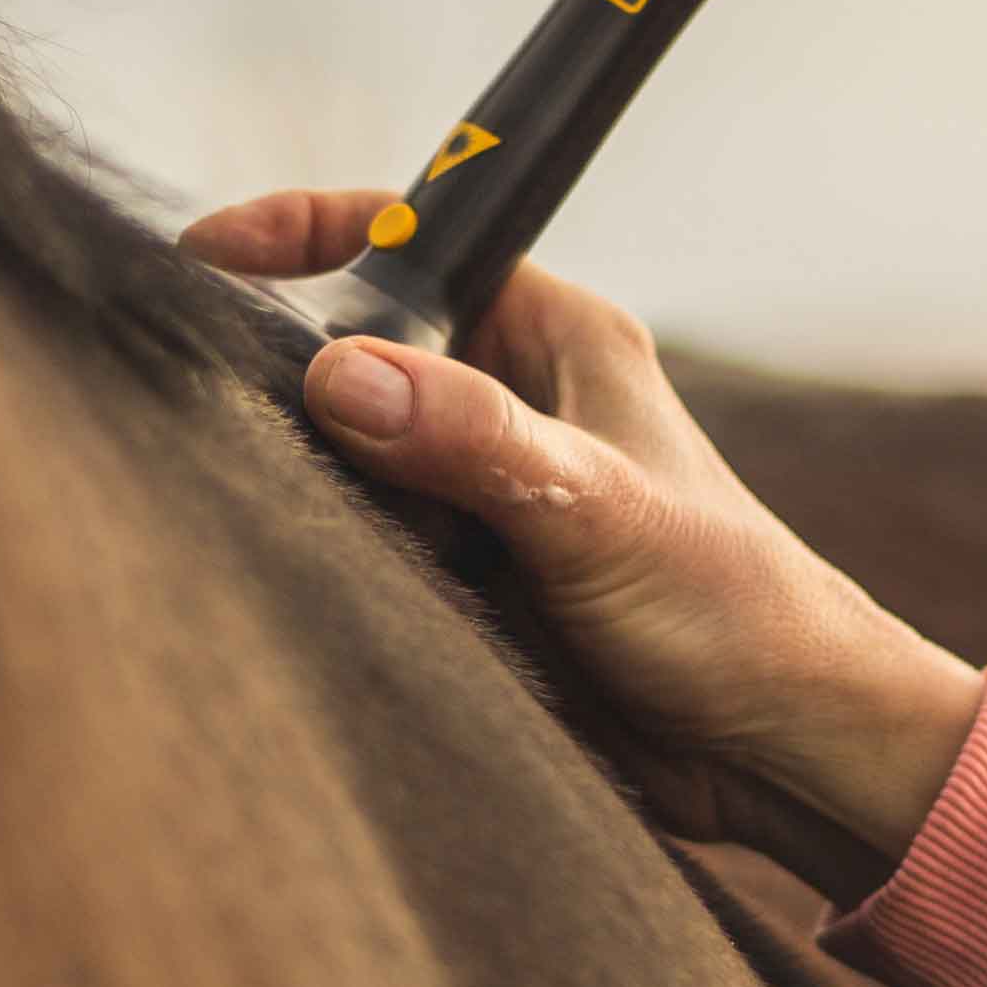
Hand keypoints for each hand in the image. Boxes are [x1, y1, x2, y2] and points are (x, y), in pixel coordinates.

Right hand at [184, 188, 986, 896]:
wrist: (781, 753)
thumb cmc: (735, 611)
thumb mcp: (597, 510)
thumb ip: (473, 440)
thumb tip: (339, 376)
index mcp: (554, 338)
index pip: (410, 238)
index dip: (305, 232)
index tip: (205, 255)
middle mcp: (511, 402)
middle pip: (357, 355)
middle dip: (289, 385)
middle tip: (219, 419)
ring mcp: (480, 496)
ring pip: (349, 463)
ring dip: (312, 491)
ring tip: (267, 515)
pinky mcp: (466, 583)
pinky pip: (367, 553)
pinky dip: (337, 566)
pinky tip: (313, 589)